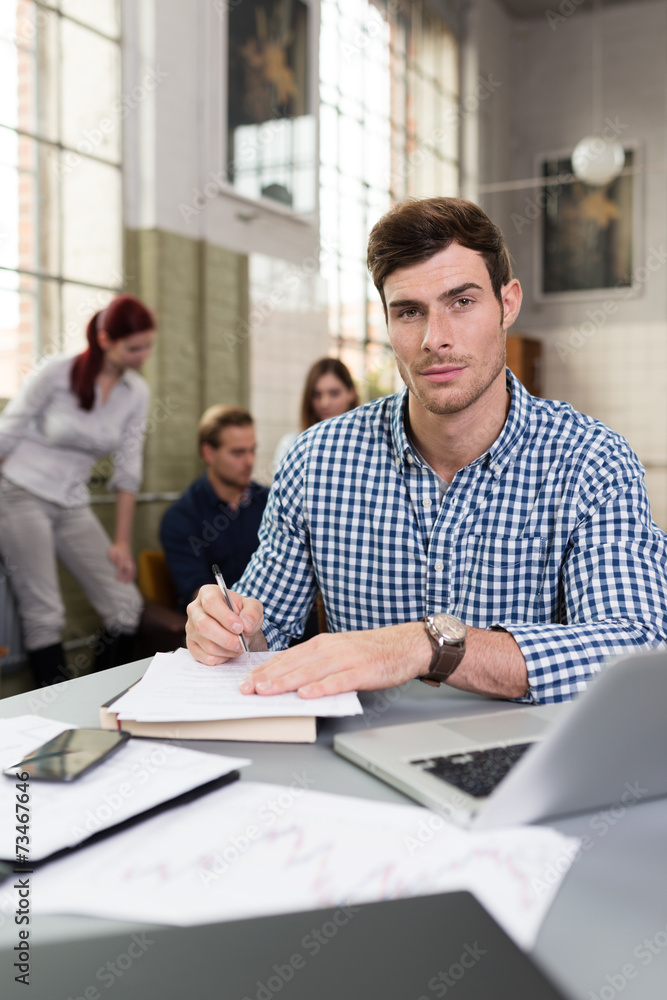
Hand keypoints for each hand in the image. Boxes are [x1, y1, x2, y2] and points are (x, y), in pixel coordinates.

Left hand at [108, 542, 135, 582]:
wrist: (123, 543)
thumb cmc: (115, 548)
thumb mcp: (111, 550)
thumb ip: (112, 556)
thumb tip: (113, 563)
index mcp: (122, 558)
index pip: (121, 567)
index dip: (119, 573)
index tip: (117, 579)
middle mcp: (127, 560)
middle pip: (129, 569)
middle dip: (127, 576)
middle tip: (124, 583)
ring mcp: (131, 560)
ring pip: (133, 569)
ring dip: (131, 576)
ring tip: (128, 583)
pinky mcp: (132, 561)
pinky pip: (135, 568)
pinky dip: (134, 574)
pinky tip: (132, 579)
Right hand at [186, 584, 265, 663]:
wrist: (237, 626)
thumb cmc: (242, 613)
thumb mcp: (253, 607)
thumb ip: (252, 612)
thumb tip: (246, 625)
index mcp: (207, 593)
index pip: (210, 603)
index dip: (225, 617)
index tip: (240, 628)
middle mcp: (194, 610)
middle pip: (204, 626)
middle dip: (227, 639)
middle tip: (242, 643)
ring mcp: (190, 629)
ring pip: (207, 645)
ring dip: (228, 650)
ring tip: (240, 646)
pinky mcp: (192, 646)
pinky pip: (207, 658)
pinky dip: (223, 658)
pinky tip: (230, 651)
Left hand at [238, 623, 430, 697]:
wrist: (406, 644)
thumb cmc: (372, 651)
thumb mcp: (339, 650)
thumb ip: (317, 663)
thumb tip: (291, 680)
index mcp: (322, 643)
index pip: (287, 657)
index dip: (265, 669)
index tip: (247, 680)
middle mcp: (330, 648)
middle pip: (293, 664)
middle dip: (267, 677)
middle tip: (247, 689)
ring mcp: (346, 659)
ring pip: (310, 672)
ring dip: (286, 682)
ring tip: (266, 691)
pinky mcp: (362, 670)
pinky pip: (338, 681)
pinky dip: (321, 688)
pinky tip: (306, 695)